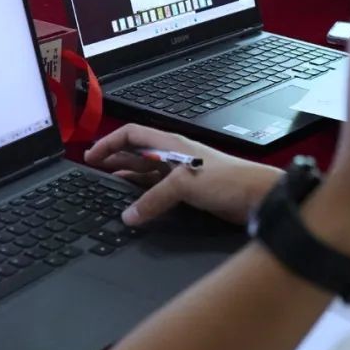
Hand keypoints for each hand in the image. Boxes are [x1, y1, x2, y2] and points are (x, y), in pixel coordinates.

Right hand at [84, 124, 281, 225]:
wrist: (258, 197)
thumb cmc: (228, 179)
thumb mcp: (184, 184)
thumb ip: (154, 199)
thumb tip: (129, 215)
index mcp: (171, 143)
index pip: (132, 134)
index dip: (110, 142)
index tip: (91, 155)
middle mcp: (174, 156)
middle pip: (136, 153)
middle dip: (114, 160)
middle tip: (93, 171)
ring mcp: (181, 174)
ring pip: (146, 173)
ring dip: (126, 178)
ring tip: (106, 185)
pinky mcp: (189, 193)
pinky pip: (158, 192)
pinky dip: (143, 196)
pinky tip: (134, 204)